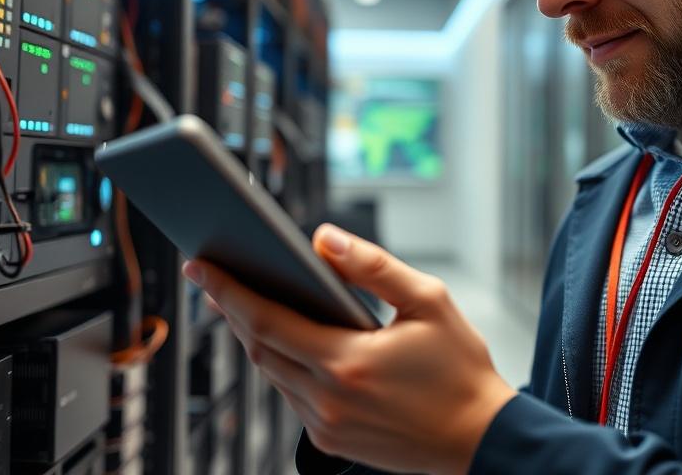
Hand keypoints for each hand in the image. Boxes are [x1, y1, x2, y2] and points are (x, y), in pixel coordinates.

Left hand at [182, 224, 516, 474]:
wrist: (480, 438)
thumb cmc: (461, 369)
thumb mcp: (428, 302)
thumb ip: (373, 267)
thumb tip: (326, 239)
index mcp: (348, 362)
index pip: (266, 320)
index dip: (228, 291)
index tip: (201, 267)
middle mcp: (327, 399)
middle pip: (258, 348)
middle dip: (232, 309)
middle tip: (214, 278)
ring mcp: (326, 426)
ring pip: (271, 373)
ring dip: (254, 337)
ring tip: (245, 302)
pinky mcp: (331, 441)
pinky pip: (290, 395)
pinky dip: (281, 363)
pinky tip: (285, 341)